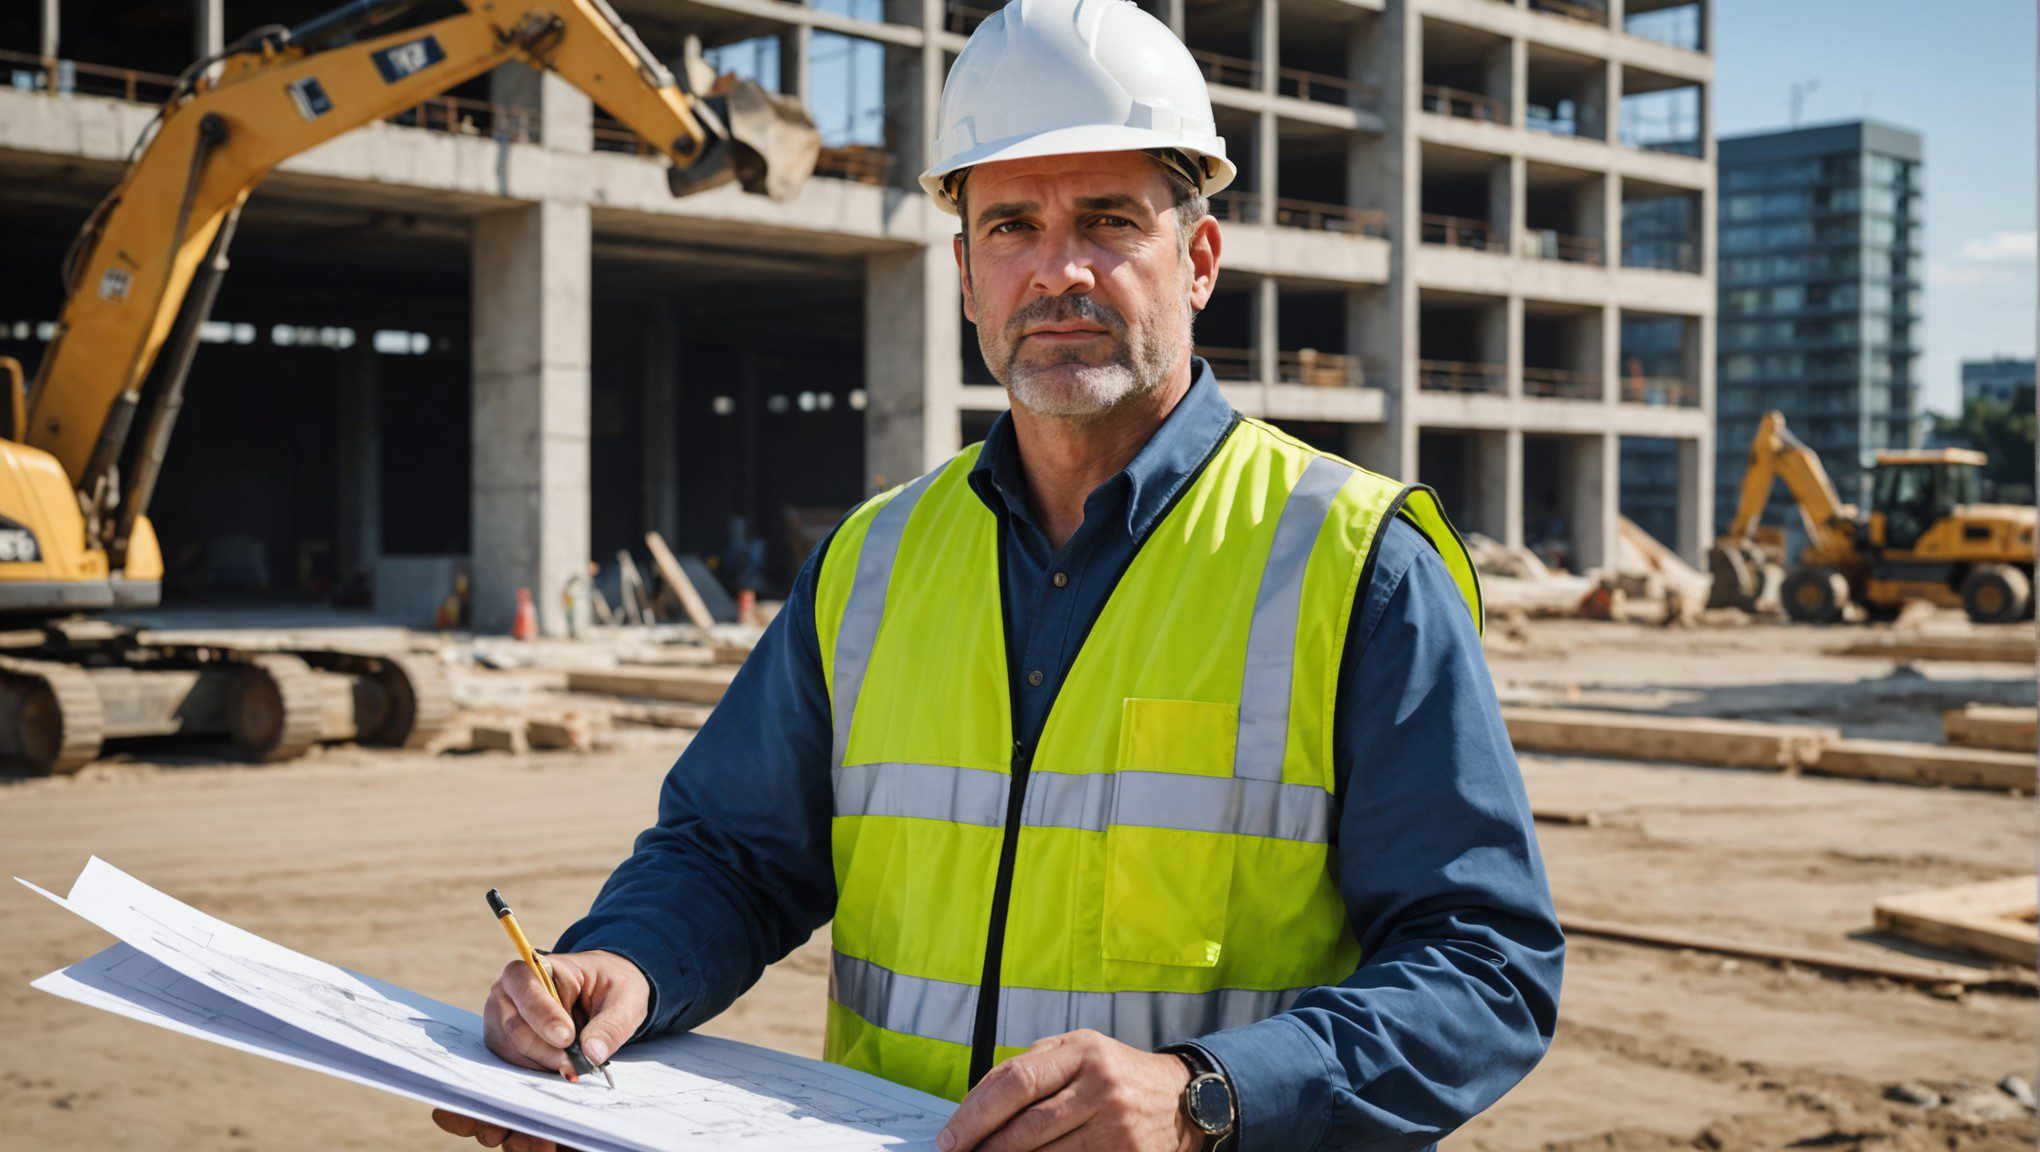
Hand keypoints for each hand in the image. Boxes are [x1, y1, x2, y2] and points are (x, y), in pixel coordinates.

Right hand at [429, 949, 650, 1150]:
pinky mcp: (504, 1042)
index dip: (544, 1015)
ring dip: (540, 1065)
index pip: (528, 988)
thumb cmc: (613, 987)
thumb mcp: (626, 998)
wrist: (606, 992)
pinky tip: (559, 1073)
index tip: (567, 1039)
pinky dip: (534, 1072)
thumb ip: (610, 1024)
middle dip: (545, 1051)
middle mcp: (510, 992)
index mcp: (538, 967)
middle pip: (514, 1026)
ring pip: (510, 1050)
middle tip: (574, 1069)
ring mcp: (502, 1018)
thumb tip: (591, 1054)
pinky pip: (510, 1063)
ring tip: (571, 1071)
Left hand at [936, 1029, 1200, 1151]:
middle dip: (983, 1146)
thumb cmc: (1117, 1074)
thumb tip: (974, 1103)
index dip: (975, 1113)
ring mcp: (1115, 1126)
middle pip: (1026, 1125)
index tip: (950, 1137)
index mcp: (1082, 1052)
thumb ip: (1032, 1065)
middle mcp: (1100, 1086)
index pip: (1015, 1080)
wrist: (1182, 1100)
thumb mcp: (1081, 1050)